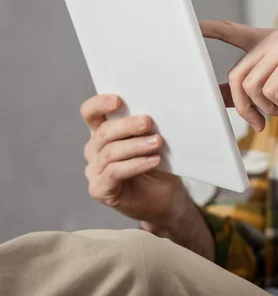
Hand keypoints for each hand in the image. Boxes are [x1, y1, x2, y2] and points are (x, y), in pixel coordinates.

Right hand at [81, 95, 213, 258]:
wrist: (166, 198)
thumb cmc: (158, 165)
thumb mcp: (153, 139)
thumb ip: (147, 126)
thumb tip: (158, 108)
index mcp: (103, 133)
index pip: (91, 113)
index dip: (100, 104)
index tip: (119, 100)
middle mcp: (94, 150)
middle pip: (103, 133)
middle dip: (126, 125)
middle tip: (148, 122)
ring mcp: (95, 171)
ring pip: (110, 153)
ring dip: (135, 145)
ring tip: (157, 142)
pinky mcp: (100, 189)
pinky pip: (115, 172)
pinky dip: (136, 164)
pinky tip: (153, 160)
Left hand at [202, 20, 277, 131]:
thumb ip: (252, 90)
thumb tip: (217, 96)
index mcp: (270, 43)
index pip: (233, 32)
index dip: (211, 30)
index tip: (191, 25)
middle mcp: (273, 40)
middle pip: (237, 77)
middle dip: (245, 107)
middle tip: (261, 123)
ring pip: (252, 87)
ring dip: (270, 108)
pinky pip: (271, 93)